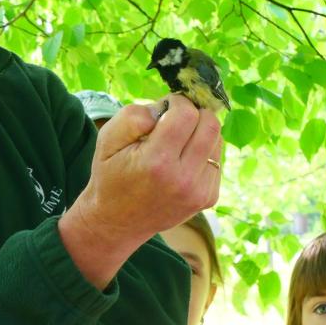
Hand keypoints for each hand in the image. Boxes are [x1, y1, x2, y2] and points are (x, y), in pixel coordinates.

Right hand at [60, 94, 222, 287]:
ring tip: (178, 140)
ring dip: (200, 131)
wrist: (118, 222)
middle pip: (210, 124)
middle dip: (194, 112)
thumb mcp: (107, 140)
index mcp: (157, 162)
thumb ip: (132, 117)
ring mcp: (199, 191)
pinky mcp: (208, 198)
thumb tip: (164, 107)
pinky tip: (183, 160)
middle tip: (176, 119)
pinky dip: (203, 151)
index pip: (186, 114)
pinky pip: (217, 159)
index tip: (165, 108)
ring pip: (217, 140)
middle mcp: (183, 179)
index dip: (177, 102)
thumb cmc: (111, 175)